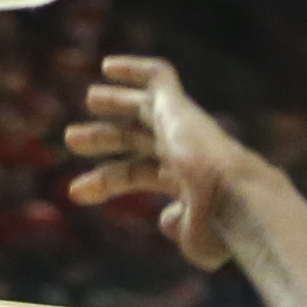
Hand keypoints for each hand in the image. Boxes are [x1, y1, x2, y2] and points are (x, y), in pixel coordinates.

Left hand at [64, 56, 261, 269]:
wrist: (236, 201)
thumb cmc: (220, 228)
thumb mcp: (194, 239)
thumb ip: (177, 227)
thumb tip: (163, 219)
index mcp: (188, 182)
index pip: (139, 174)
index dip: (104, 181)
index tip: (75, 193)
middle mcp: (186, 152)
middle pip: (136, 139)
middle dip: (104, 138)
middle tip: (71, 138)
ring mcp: (184, 128)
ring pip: (145, 106)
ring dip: (116, 100)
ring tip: (91, 98)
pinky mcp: (180, 108)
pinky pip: (160, 78)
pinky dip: (136, 69)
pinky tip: (107, 67)